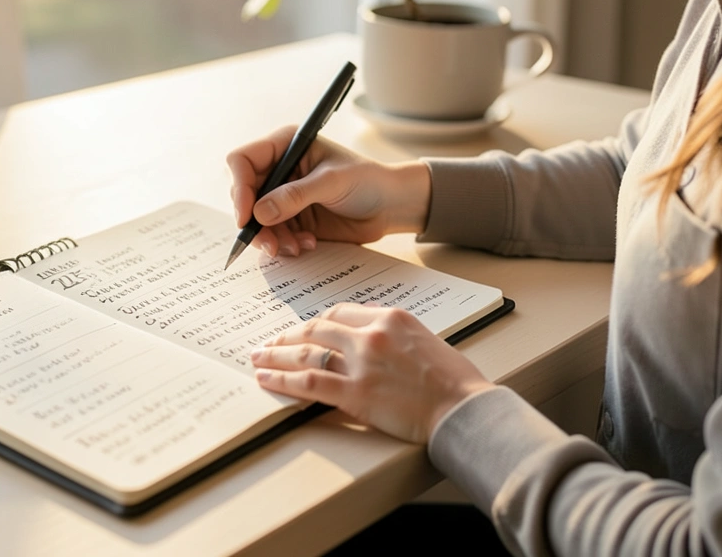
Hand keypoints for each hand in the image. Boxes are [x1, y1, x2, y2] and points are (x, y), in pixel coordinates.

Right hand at [226, 126, 430, 257]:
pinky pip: (273, 235)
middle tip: (270, 243)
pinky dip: (284, 245)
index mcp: (285, 146)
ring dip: (270, 238)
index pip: (243, 161)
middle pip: (244, 195)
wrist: (391, 205)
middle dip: (254, 222)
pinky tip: (306, 245)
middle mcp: (279, 170)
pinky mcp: (292, 219)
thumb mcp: (332, 182)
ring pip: (256, 221)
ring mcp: (283, 196)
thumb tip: (259, 213)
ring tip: (295, 247)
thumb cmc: (367, 180)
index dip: (239, 188)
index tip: (246, 215)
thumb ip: (295, 196)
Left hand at [249, 303, 494, 442]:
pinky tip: (266, 380)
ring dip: (276, 355)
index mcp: (390, 317)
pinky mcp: (356, 394)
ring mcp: (362, 363)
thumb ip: (393, 333)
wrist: (464, 408)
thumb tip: (367, 332)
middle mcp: (372, 334)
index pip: (339, 313)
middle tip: (268, 343)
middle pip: (316, 329)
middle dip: (287, 336)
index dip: (313, 323)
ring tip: (257, 359)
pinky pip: (309, 383)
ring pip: (306, 352)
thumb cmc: (453, 380)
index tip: (300, 331)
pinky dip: (283, 380)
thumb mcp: (425, 340)